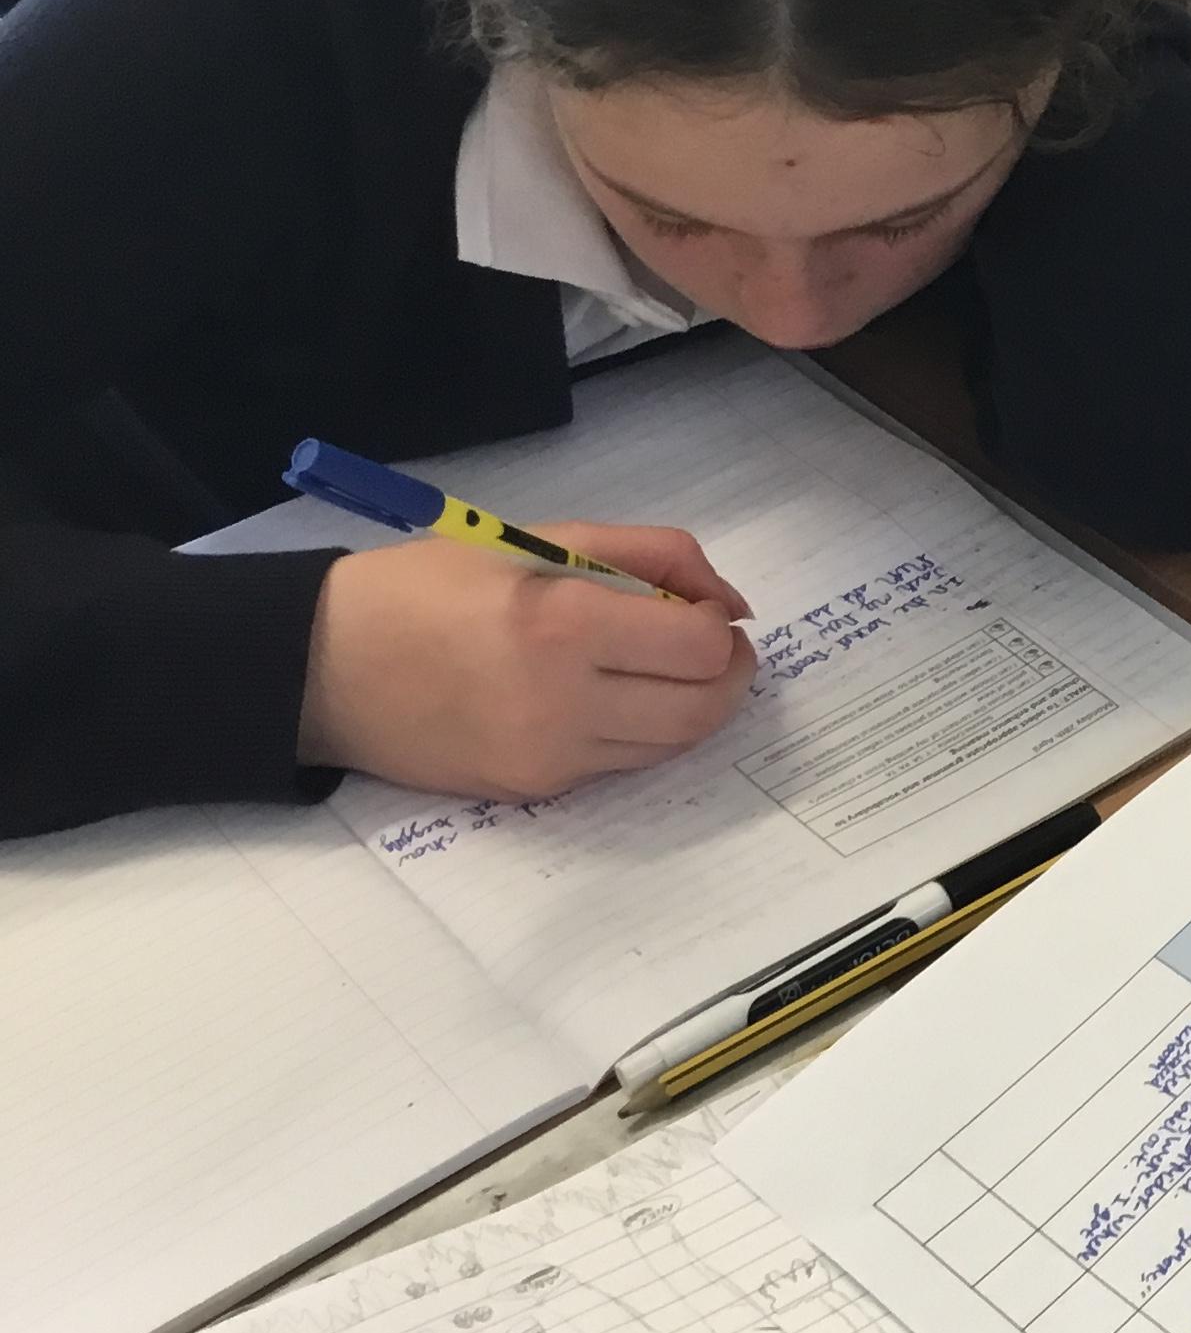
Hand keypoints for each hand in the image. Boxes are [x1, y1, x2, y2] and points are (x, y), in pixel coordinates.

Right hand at [300, 525, 755, 800]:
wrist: (318, 666)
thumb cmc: (426, 587)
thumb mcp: (538, 540)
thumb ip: (651, 556)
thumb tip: (730, 603)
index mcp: (563, 627)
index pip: (700, 650)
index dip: (719, 625)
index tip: (701, 607)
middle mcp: (561, 705)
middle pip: (701, 710)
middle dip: (727, 674)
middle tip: (709, 642)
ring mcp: (545, 761)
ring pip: (670, 747)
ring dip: (690, 706)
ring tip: (661, 667)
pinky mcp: (528, 792)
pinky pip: (618, 766)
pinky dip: (638, 731)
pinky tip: (607, 695)